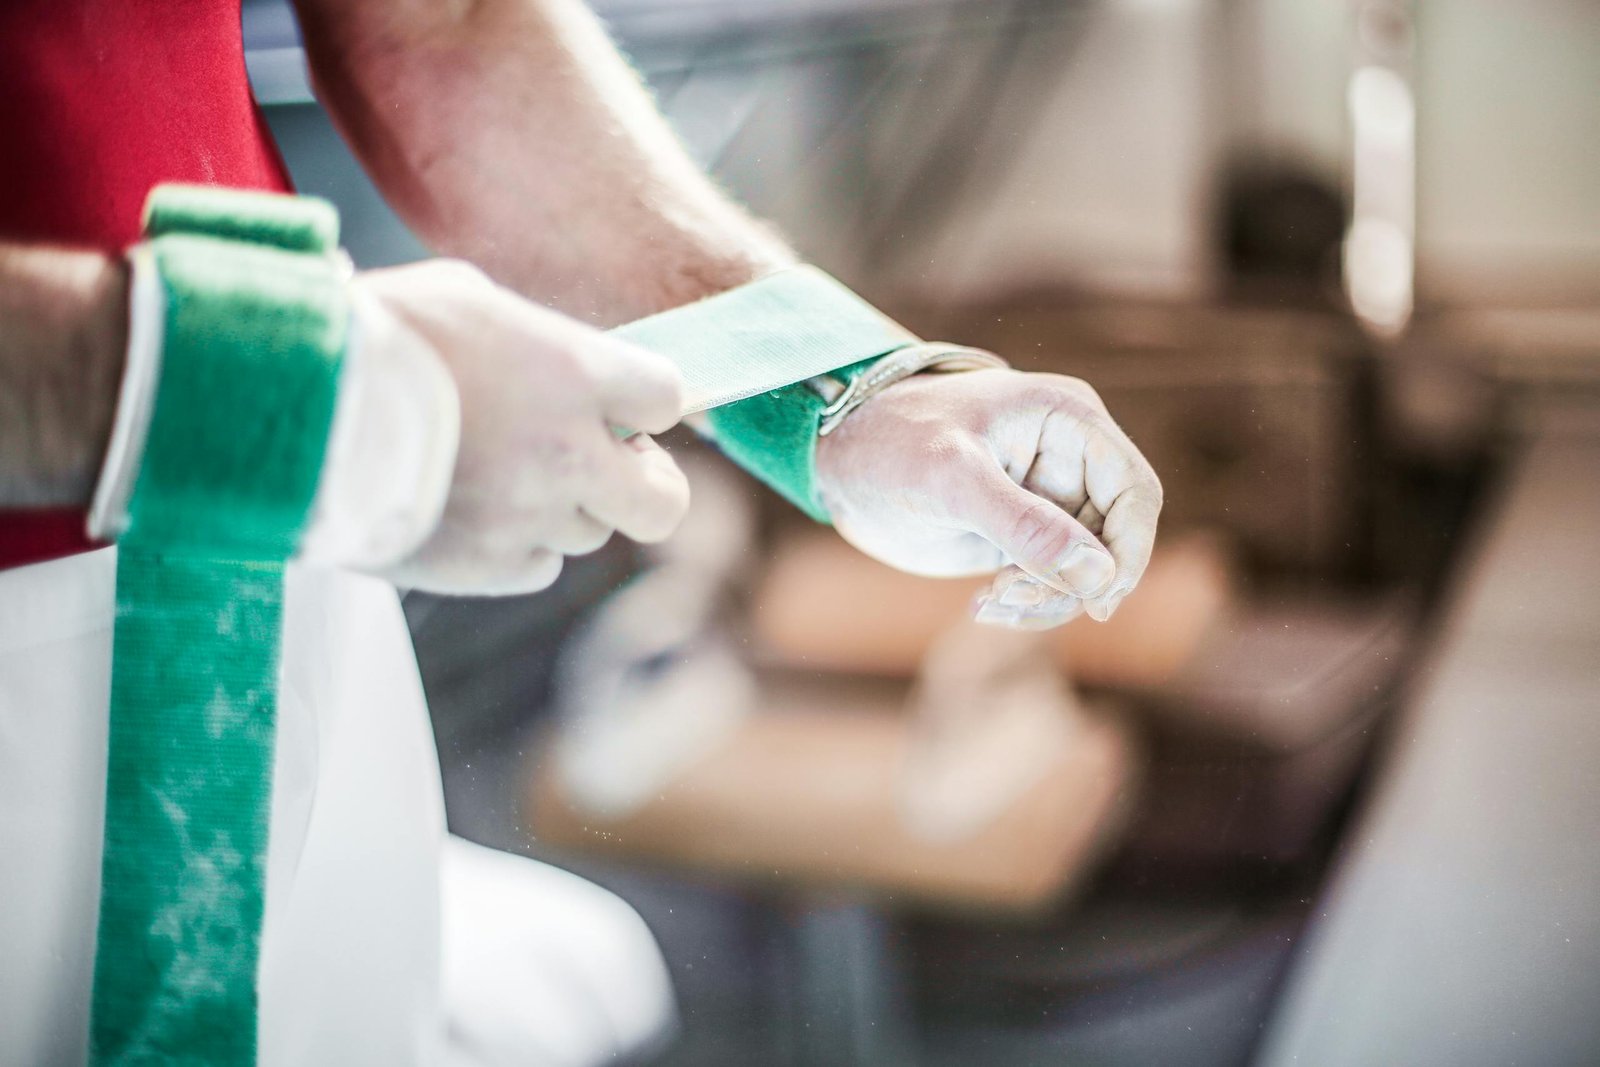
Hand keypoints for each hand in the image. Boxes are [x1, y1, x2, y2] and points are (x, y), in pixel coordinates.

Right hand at [356, 260, 689, 594]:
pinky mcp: (488, 568)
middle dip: (648, 484)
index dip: (647, 403)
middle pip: (664, 501)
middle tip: (614, 466)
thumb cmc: (376, 337)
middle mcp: (569, 454)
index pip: (667, 398)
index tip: (622, 406)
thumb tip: (562, 364)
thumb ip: (536, 339)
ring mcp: (532, 518)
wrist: (294, 409)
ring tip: (502, 475)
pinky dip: (519, 546)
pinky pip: (537, 567)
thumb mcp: (466, 300)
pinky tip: (474, 512)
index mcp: (575, 375)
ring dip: (564, 507)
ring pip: (590, 532)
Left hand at [813, 368, 1161, 627]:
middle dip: (1076, 581)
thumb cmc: (891, 442)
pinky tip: (984, 605)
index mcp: (1069, 421)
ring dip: (1049, 600)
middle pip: (1114, 540)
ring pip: (1085, 570)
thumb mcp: (952, 477)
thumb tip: (1097, 574)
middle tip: (1011, 598)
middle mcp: (1068, 459)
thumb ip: (1022, 523)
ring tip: (990, 604)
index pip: (1135, 492)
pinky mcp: (1021, 534)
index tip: (1099, 600)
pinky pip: (1052, 581)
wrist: (839, 459)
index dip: (1129, 550)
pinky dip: (1030, 603)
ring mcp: (1046, 500)